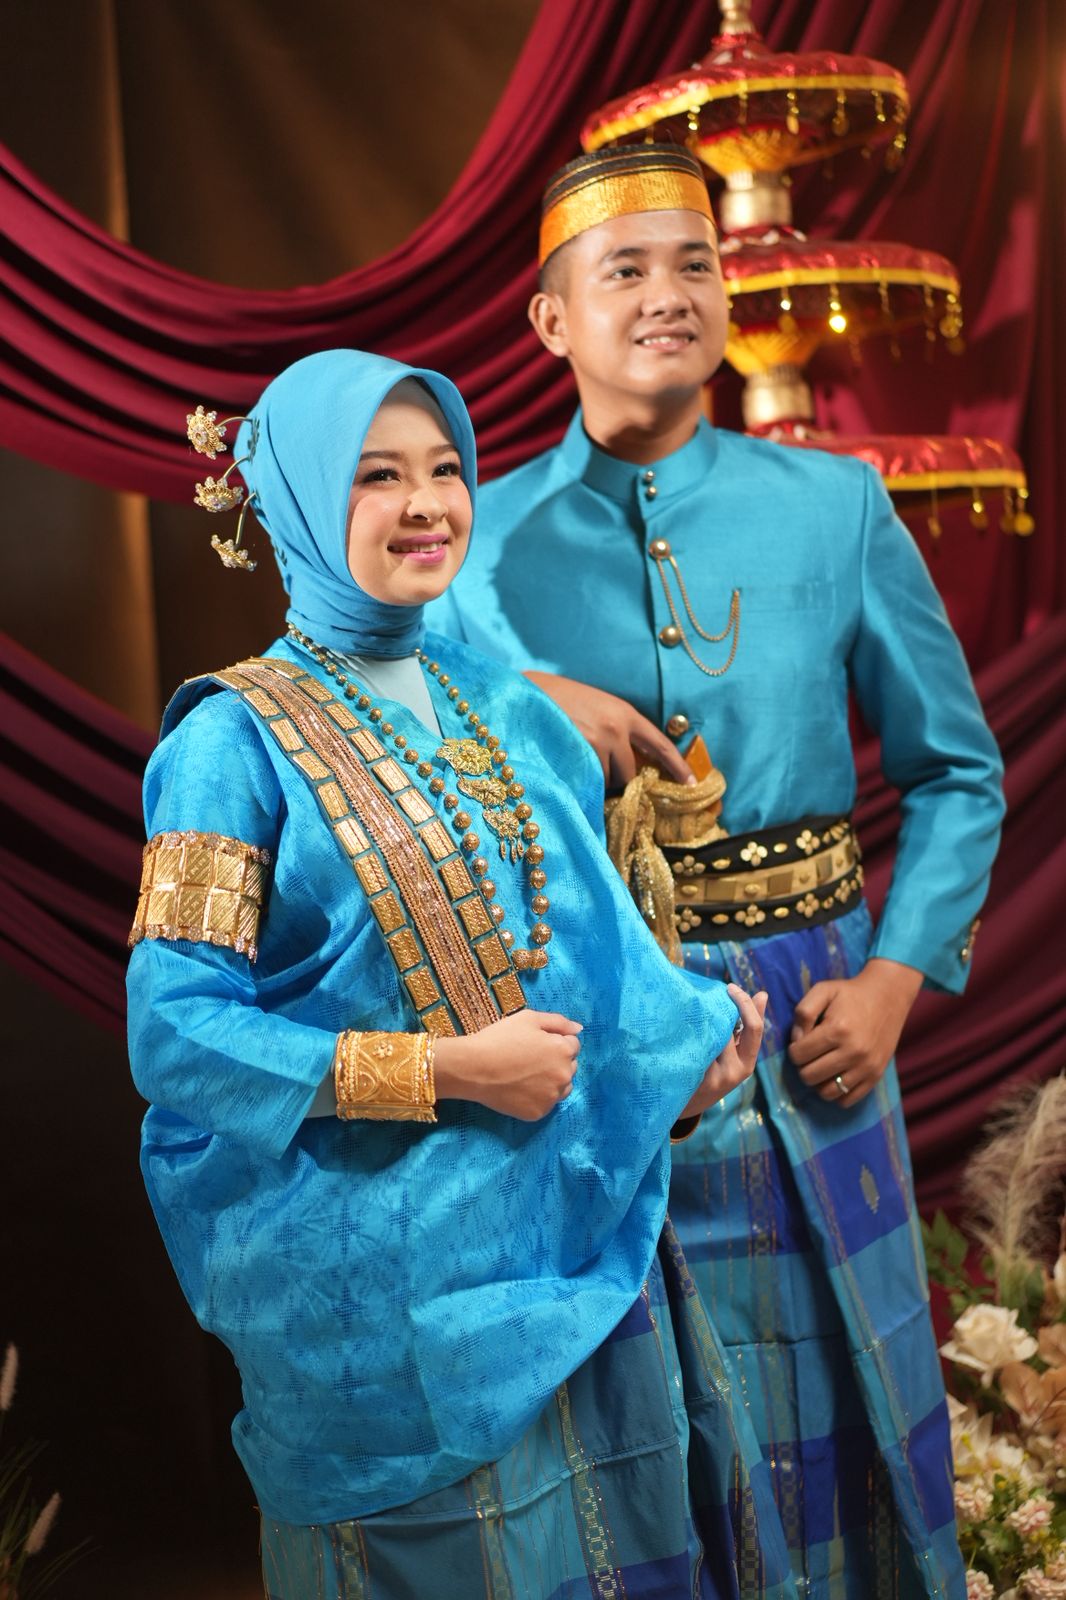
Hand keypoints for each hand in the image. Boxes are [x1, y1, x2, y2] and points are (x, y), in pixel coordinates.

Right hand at [434, 1010, 581, 1119]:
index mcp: (563, 1050)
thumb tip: (578, 1029)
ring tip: (527, 1075)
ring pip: (562, 1088)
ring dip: (552, 1081)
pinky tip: (520, 1088)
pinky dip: (538, 1096)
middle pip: (570, 1067)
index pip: (573, 1045)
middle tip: (530, 1058)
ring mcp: (552, 1097)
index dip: (554, 1041)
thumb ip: (558, 1022)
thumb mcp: (529, 1019)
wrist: (473, 1068)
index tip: (535, 1044)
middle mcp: (564, 1076)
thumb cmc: (500, 1038)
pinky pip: (546, 1103)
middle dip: (556, 1061)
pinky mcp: (538, 1113)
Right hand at [525, 671, 693, 786]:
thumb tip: (630, 763)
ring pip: (607, 780)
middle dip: (616, 776)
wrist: (526, 692)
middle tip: (593, 764)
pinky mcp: (578, 755)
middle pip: (629, 772)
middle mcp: (616, 728)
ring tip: (574, 756)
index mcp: (625, 713)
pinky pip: (589, 781)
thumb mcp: (595, 707)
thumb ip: (615, 728)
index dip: (677, 766)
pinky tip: (566, 761)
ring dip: (595, 777)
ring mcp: (597, 742)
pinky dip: (581, 779)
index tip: (692, 783)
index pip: (660, 744)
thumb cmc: (558, 700)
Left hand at [680, 985, 767, 1118]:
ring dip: (697, 1021)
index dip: (745, 1004)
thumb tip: (762, 994)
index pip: (755, 1028)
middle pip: (727, 1028)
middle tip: (698, 997)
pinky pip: (694, 1047)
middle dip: (714, 1011)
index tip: (730, 987)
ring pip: (709, 1036)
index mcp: (747, 1063)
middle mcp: (734, 1071)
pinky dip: (686, 1035)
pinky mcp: (695, 1079)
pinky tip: (676, 1029)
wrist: (685, 1107)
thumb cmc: (712, 1075)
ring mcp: (715, 1077)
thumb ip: (746, 1028)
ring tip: (683, 1012)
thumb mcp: (734, 1056)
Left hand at [787, 957, 922, 1106]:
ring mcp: (866, 1067)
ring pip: (827, 1092)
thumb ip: (803, 1012)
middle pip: (809, 1076)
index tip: (801, 1043)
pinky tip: (835, 1077)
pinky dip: (836, 1093)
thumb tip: (796, 1040)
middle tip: (810, 1055)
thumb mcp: (823, 990)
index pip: (799, 1055)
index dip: (794, 1050)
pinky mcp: (876, 1076)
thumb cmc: (851, 993)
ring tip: (821, 1067)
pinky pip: (848, 1100)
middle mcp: (853, 1052)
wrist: (888, 997)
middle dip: (803, 1067)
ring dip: (818, 1082)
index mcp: (837, 1030)